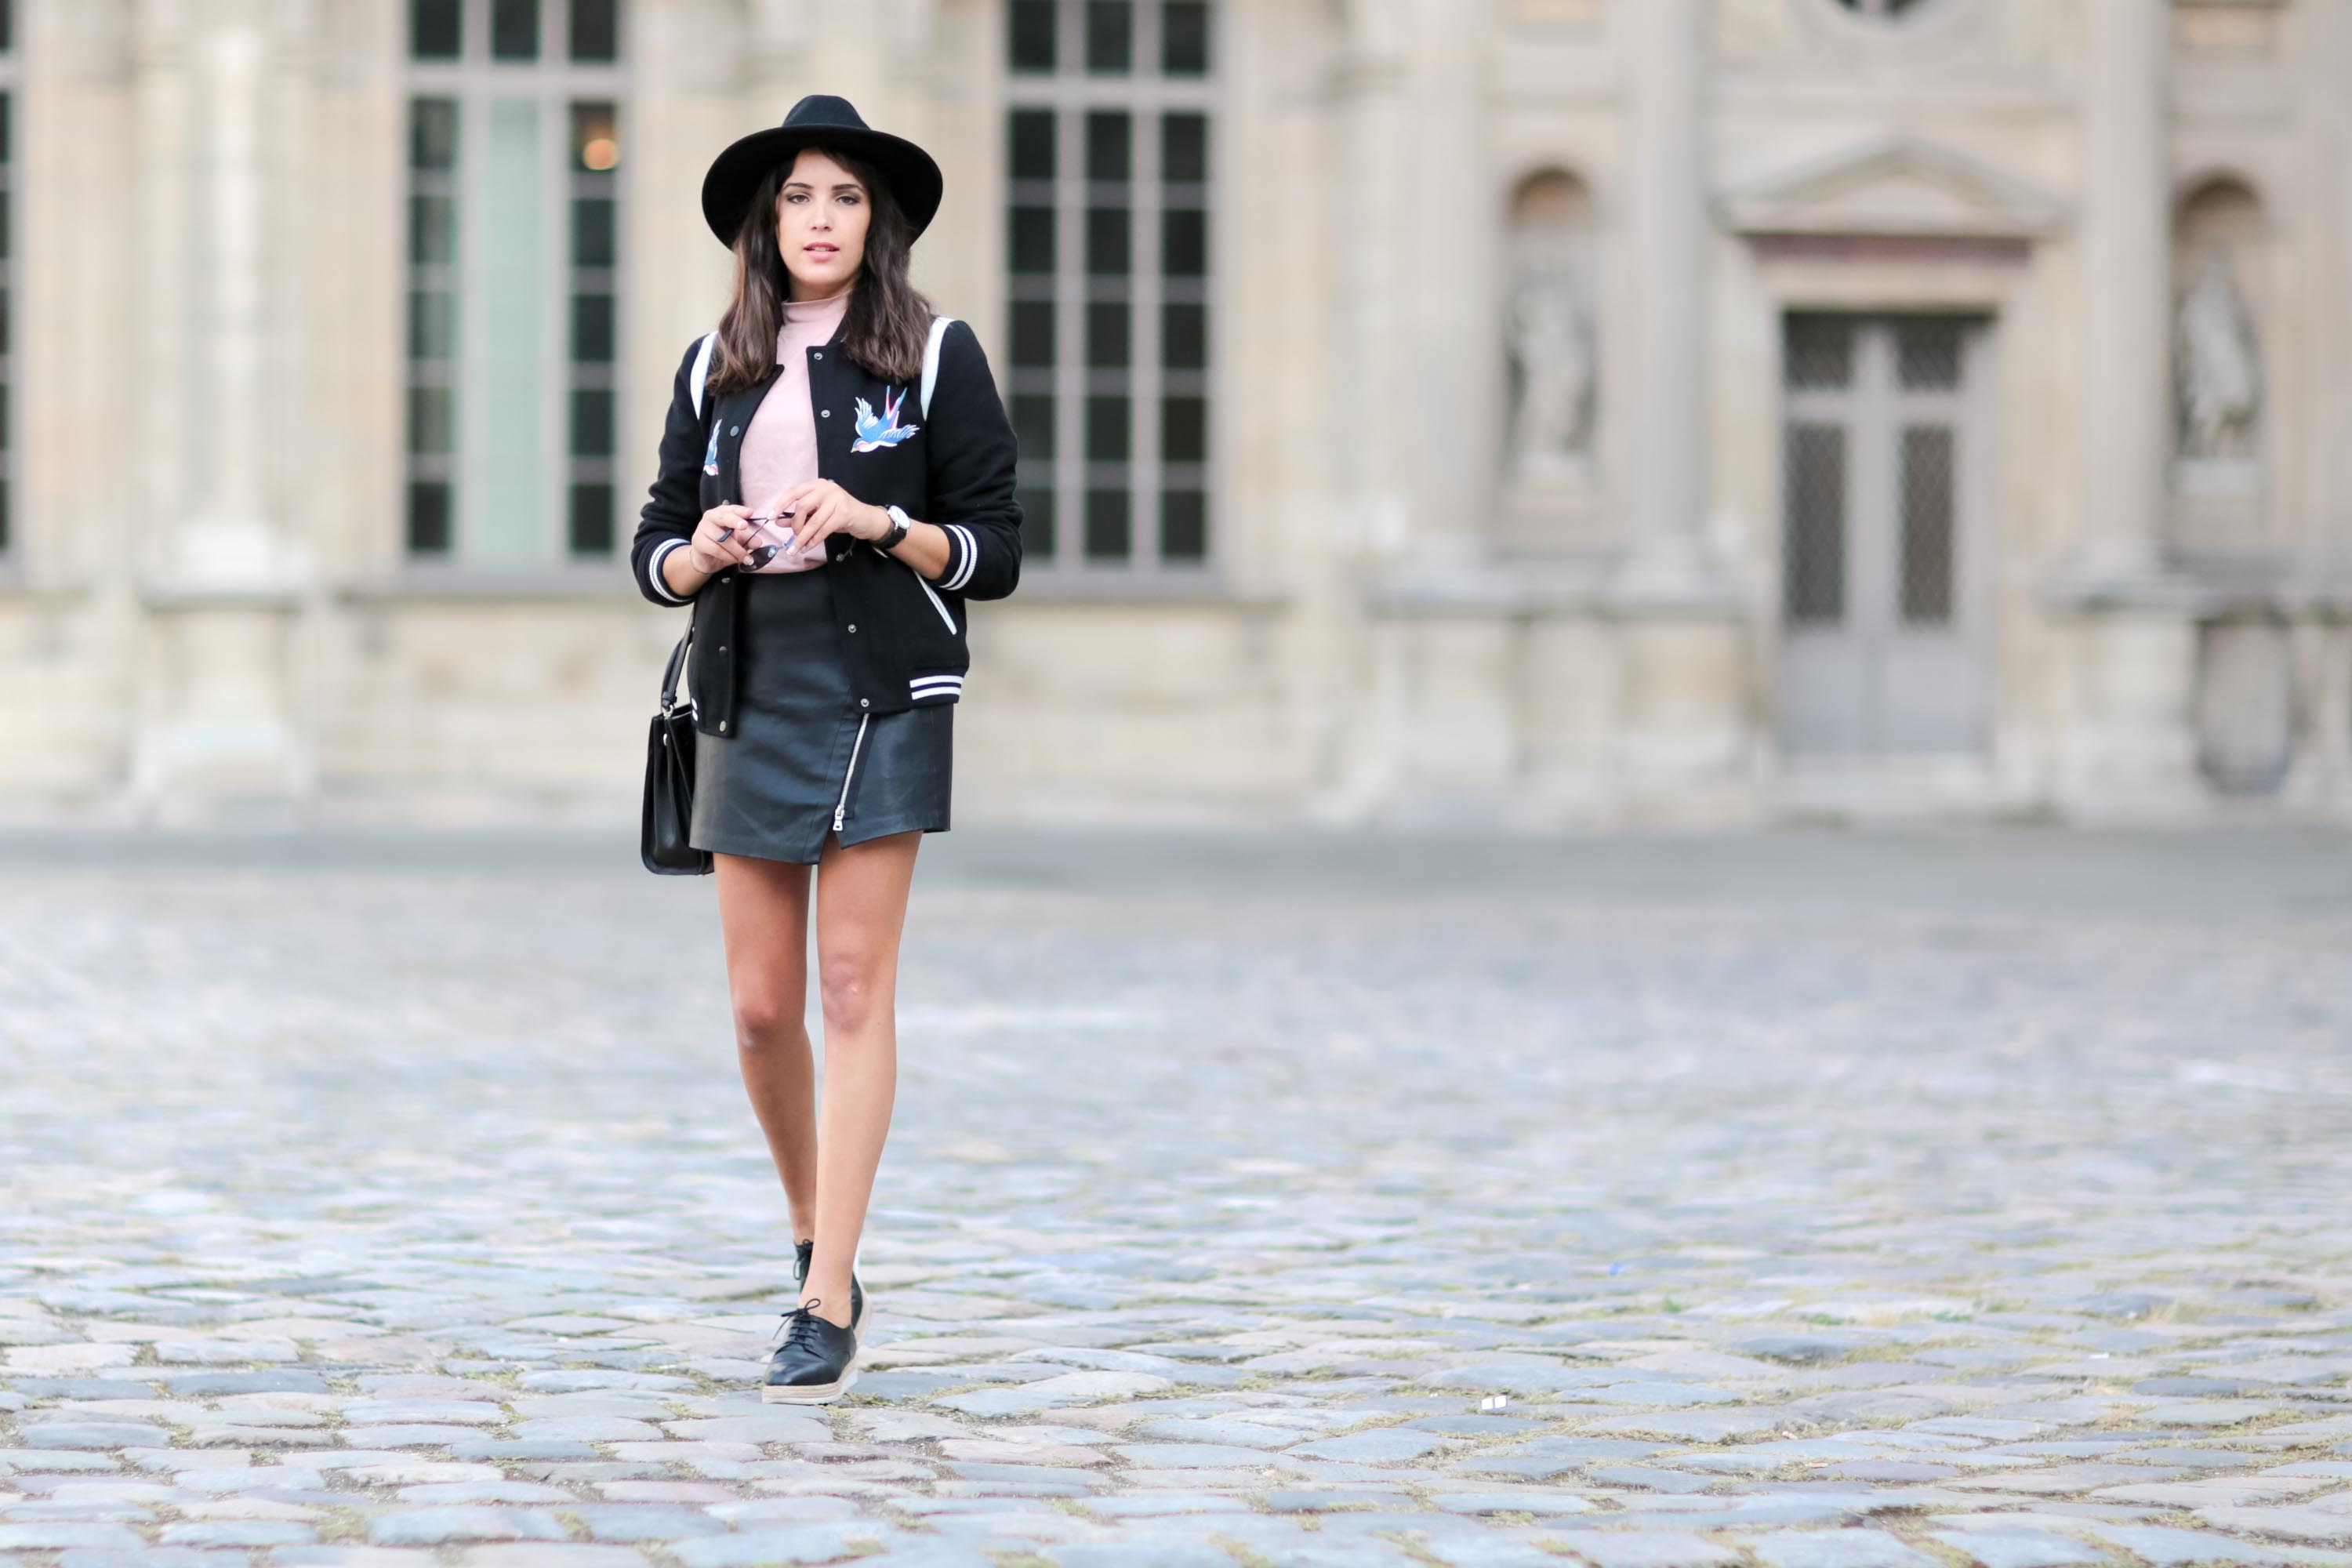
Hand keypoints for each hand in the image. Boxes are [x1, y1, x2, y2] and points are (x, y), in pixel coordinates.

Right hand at [687, 504, 754, 573]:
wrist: (706, 559)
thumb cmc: (723, 546)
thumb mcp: (739, 542)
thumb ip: (749, 540)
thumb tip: (758, 542)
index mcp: (723, 513)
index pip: (732, 509)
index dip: (741, 511)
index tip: (750, 513)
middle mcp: (711, 517)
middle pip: (723, 517)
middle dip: (735, 521)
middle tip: (745, 526)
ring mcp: (702, 528)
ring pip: (721, 538)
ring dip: (736, 549)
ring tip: (745, 558)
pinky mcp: (698, 541)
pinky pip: (715, 549)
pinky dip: (727, 556)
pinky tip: (734, 559)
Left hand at [774, 480, 888, 555]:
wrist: (865, 518)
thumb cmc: (838, 514)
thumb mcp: (817, 513)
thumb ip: (798, 515)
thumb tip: (778, 521)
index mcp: (817, 484)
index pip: (794, 492)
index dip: (780, 504)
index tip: (771, 517)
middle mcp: (826, 488)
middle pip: (802, 506)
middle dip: (795, 524)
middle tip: (793, 536)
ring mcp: (836, 499)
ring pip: (813, 521)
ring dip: (803, 537)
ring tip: (796, 548)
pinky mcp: (844, 513)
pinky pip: (823, 529)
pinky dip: (813, 540)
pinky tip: (808, 547)